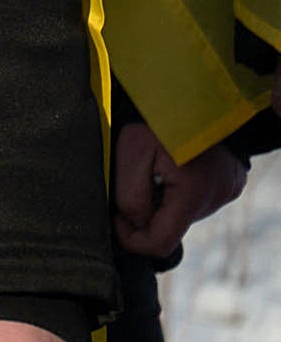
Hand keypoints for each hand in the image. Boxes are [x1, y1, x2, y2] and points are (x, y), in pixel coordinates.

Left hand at [112, 122, 248, 258]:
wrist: (200, 97)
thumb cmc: (163, 121)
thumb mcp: (133, 150)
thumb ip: (131, 194)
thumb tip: (134, 221)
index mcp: (193, 197)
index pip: (160, 244)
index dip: (132, 238)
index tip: (117, 217)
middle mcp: (213, 201)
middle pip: (169, 228)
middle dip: (145, 214)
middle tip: (134, 183)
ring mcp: (223, 194)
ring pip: (179, 214)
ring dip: (160, 201)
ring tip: (155, 170)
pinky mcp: (226, 185)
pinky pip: (192, 200)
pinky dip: (175, 191)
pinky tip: (170, 167)